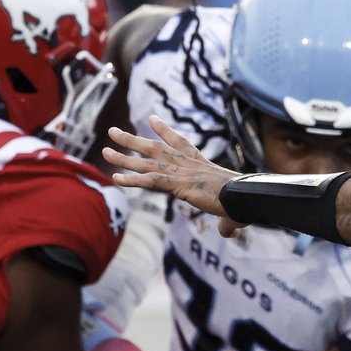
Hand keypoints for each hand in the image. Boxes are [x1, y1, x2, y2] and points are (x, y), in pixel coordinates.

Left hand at [103, 117, 240, 222]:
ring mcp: (181, 173)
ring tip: (105, 150)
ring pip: (147, 162)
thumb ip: (227, 223)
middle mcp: (188, 164)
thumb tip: (231, 232)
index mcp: (201, 165)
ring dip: (124, 156)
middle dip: (133, 140)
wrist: (245, 197)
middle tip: (114, 131)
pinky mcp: (178, 185)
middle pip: (155, 147)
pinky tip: (115, 178)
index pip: (180, 143)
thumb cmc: (245, 202)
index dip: (165, 131)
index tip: (152, 119)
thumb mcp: (233, 212)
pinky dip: (132, 180)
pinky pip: (150, 181)